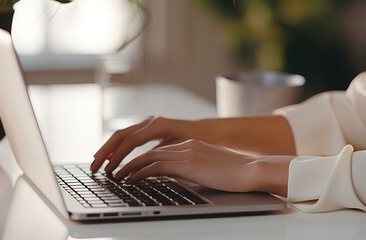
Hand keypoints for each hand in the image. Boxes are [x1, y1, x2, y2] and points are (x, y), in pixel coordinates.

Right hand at [91, 116, 212, 172]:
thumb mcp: (180, 152)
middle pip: (120, 135)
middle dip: (106, 152)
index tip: (110, 170)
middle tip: (94, 167)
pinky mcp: (147, 128)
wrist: (208, 132)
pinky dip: (117, 147)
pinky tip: (110, 158)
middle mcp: (151, 121)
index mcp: (159, 125)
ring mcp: (148, 123)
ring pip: (121, 135)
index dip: (119, 157)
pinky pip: (128, 137)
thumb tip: (139, 172)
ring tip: (97, 163)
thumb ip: (160, 159)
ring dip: (108, 149)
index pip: (131, 141)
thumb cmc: (198, 143)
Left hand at [115, 139, 292, 195]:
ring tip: (117, 176)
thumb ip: (194, 168)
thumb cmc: (235, 174)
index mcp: (191, 145)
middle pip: (149, 150)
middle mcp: (185, 145)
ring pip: (148, 157)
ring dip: (129, 166)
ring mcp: (185, 152)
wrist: (250, 171)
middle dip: (129, 159)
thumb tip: (183, 178)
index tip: (130, 167)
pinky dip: (140, 172)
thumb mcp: (210, 169)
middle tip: (115, 169)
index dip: (142, 158)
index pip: (160, 150)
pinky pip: (155, 166)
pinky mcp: (186, 163)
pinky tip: (131, 180)